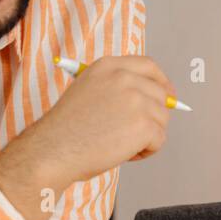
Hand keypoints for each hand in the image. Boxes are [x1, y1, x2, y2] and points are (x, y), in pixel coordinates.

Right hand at [0, 55, 175, 219]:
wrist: (52, 150)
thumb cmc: (67, 130)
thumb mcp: (89, 91)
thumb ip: (119, 88)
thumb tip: (158, 98)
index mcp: (108, 66)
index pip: (148, 66)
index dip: (161, 82)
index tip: (168, 95)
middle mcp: (124, 78)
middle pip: (160, 96)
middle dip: (152, 117)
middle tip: (129, 134)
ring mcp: (136, 100)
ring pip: (162, 119)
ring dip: (147, 136)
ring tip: (119, 144)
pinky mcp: (144, 124)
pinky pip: (160, 140)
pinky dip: (146, 151)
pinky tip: (123, 153)